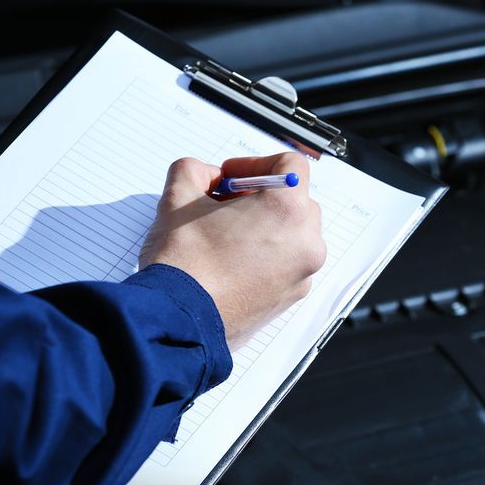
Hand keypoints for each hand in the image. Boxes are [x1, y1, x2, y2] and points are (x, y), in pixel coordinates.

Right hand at [139, 152, 325, 349]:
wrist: (179, 321)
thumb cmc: (184, 263)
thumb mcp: (178, 198)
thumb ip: (194, 171)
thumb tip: (206, 176)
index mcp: (288, 211)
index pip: (291, 166)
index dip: (256, 163)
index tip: (230, 176)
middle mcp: (306, 243)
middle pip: (295, 201)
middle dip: (261, 196)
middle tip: (225, 203)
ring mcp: (301, 275)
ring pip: (292, 235)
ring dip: (265, 227)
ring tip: (226, 235)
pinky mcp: (289, 300)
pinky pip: (287, 265)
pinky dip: (266, 257)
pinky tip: (231, 262)